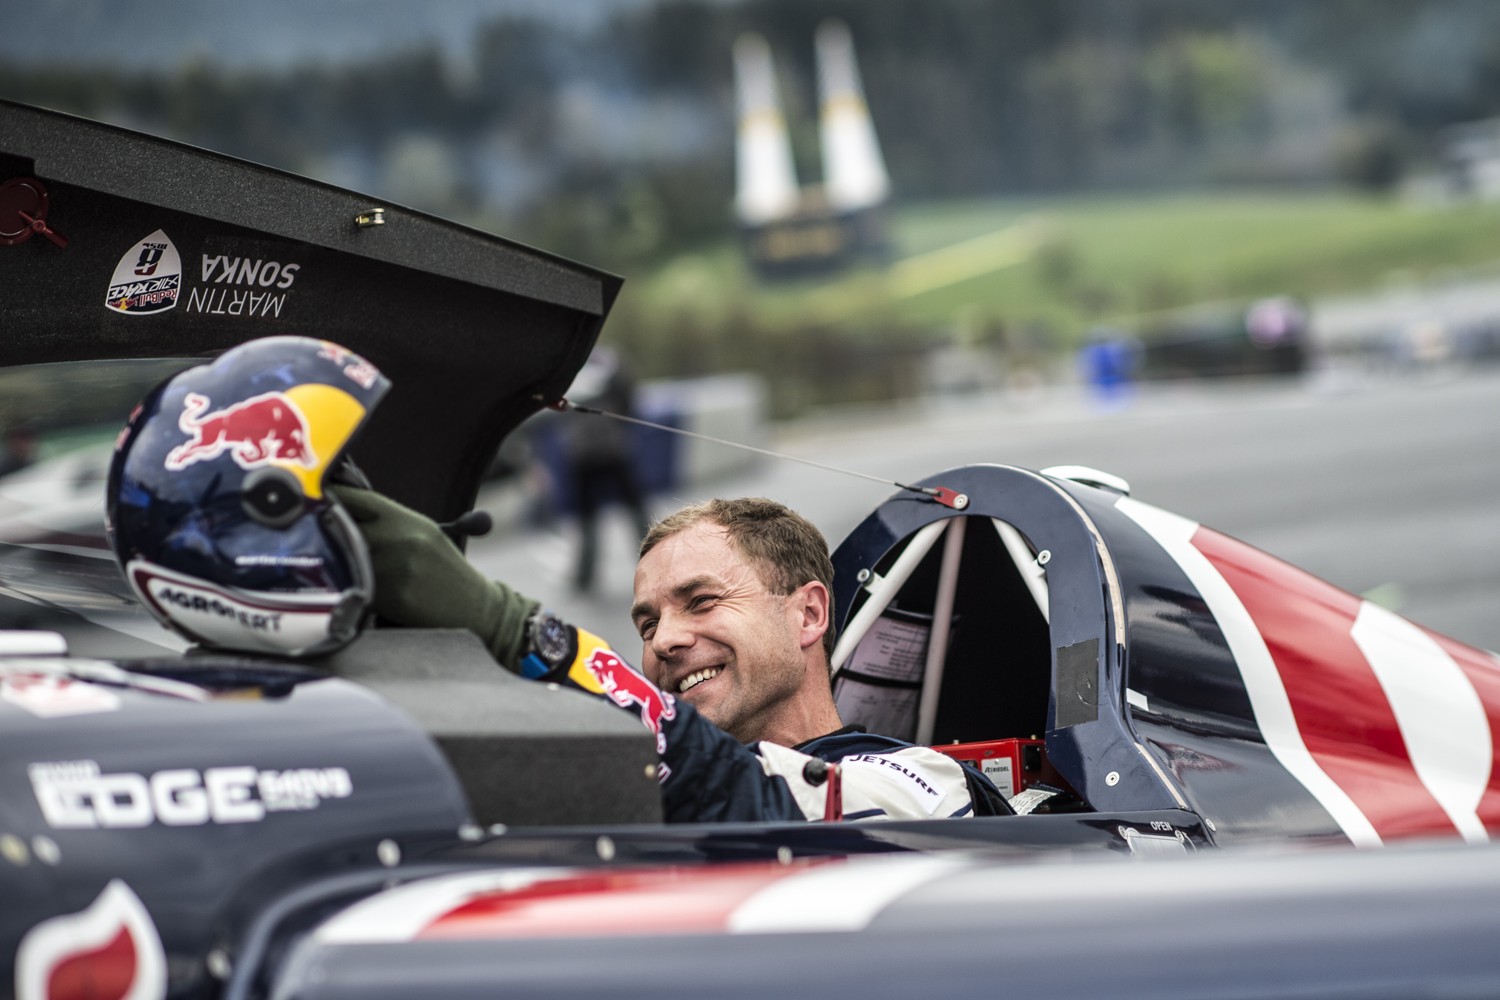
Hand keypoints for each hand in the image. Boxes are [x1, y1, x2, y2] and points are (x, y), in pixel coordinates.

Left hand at [330, 485, 537, 669]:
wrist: (475, 609)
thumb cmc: (446, 573)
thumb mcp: (427, 537)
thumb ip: (392, 525)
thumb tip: (347, 514)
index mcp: (409, 520)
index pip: (360, 499)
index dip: (333, 496)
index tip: (314, 497)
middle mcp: (400, 539)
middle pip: (344, 527)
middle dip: (327, 531)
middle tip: (309, 532)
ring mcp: (394, 568)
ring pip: (346, 559)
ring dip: (336, 562)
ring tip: (330, 563)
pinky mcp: (391, 597)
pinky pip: (356, 587)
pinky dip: (351, 588)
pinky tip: (353, 590)